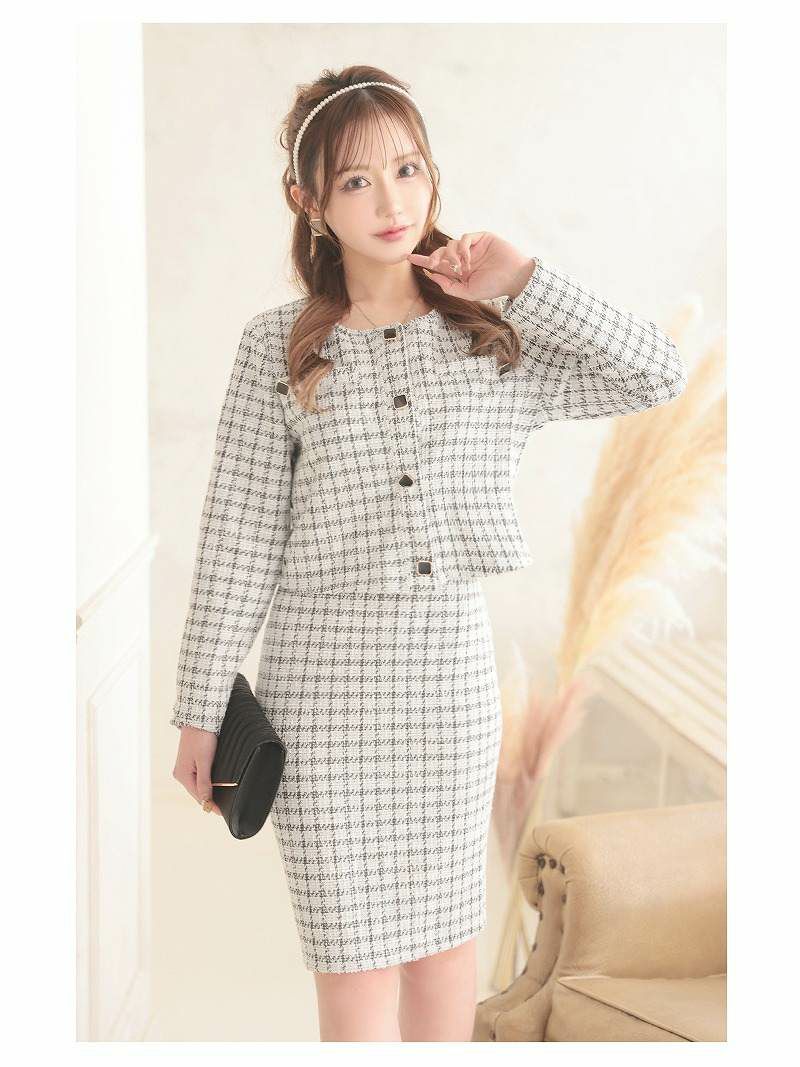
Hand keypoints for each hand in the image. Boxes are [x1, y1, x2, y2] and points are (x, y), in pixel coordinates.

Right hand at [172, 725, 222, 815]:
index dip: (211, 805)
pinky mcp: (189, 761)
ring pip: (198, 784)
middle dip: (209, 800)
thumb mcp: (204, 761)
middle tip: (224, 808)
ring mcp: (184, 767)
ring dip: (208, 791)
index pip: (198, 796)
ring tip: (222, 799)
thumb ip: (204, 782)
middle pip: (197, 792)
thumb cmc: (202, 737)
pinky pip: (198, 776)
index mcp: (182, 775)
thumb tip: (205, 802)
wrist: (199, 718)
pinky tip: (215, 784)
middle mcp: (180, 773)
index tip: (222, 813)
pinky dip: (207, 782)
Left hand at [406, 232, 534, 301]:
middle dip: (433, 257)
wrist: (515, 278)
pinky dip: (463, 248)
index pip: (438, 265)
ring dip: (452, 256)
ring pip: (451, 244)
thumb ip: (449, 286)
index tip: (407, 257)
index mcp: (460, 272)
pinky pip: (464, 238)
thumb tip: (431, 275)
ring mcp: (473, 247)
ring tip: (463, 268)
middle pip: (441, 252)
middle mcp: (464, 258)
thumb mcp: (468, 292)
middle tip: (432, 264)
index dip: (423, 260)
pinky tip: (468, 259)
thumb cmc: (494, 287)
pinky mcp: (481, 238)